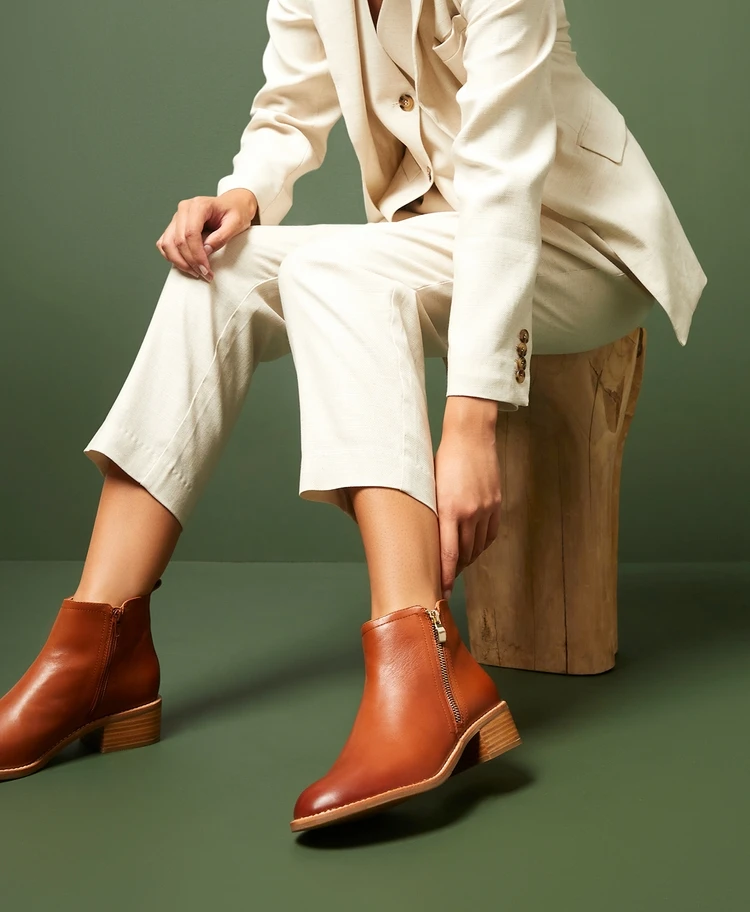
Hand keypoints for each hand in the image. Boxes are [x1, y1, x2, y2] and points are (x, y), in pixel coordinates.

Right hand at [156, 189, 258, 280]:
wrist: (233, 205)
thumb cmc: (236, 212)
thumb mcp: (236, 224)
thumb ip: (221, 237)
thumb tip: (206, 250)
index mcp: (199, 205)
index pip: (191, 233)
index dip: (197, 255)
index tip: (206, 270)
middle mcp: (184, 209)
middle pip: (178, 240)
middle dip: (191, 262)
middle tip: (205, 274)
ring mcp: (177, 217)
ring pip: (167, 243)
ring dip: (180, 262)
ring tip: (196, 272)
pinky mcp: (174, 226)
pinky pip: (164, 244)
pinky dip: (172, 257)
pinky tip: (186, 265)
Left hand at [435, 398, 501, 598]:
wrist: (470, 436)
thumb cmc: (443, 458)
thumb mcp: (429, 486)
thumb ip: (430, 511)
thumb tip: (424, 535)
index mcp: (449, 510)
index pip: (449, 554)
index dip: (446, 576)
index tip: (442, 590)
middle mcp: (470, 512)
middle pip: (464, 553)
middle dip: (454, 568)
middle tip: (445, 577)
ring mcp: (486, 509)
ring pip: (478, 545)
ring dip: (468, 557)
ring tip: (457, 562)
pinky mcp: (495, 503)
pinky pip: (490, 533)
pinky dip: (481, 543)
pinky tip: (473, 545)